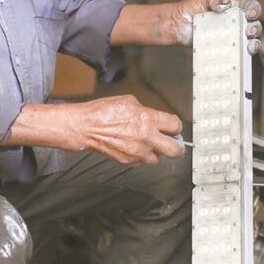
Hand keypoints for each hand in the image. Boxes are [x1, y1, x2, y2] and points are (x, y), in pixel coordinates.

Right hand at [70, 95, 184, 164]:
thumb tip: (153, 117)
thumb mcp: (129, 102)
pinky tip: (135, 147)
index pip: (175, 126)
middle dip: (177, 146)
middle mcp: (146, 138)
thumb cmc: (103, 112)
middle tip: (175, 143)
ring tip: (149, 144)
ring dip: (156, 152)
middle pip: (175, 150)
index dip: (176, 126)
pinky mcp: (129, 161)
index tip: (173, 127)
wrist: (86, 127)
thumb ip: (146, 111)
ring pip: (158, 159)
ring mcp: (138, 152)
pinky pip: (143, 161)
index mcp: (149, 119)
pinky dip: (142, 156)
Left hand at [170, 0, 262, 53]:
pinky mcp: (225, 48)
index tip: (250, 14)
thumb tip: (226, 5)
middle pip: (254, 25)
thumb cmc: (192, 8)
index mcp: (234, 8)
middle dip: (256, 28)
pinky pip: (236, 53)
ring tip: (250, 45)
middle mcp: (236, 22)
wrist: (178, 24)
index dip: (255, 10)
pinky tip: (239, 55)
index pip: (251, 7)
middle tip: (249, 31)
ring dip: (254, 43)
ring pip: (250, 41)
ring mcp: (231, 37)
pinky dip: (241, 55)